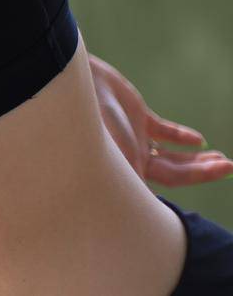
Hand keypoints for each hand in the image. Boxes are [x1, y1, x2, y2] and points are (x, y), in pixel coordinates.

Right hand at [89, 54, 232, 186]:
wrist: (78, 87)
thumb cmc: (93, 124)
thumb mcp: (116, 156)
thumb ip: (135, 181)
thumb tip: (155, 208)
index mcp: (127, 173)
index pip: (167, 186)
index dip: (194, 182)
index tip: (220, 173)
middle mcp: (133, 160)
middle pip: (175, 172)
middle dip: (203, 171)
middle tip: (229, 166)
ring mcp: (136, 139)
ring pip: (173, 155)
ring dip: (198, 158)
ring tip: (223, 159)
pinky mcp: (138, 118)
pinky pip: (165, 133)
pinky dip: (182, 137)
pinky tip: (197, 140)